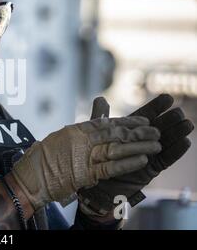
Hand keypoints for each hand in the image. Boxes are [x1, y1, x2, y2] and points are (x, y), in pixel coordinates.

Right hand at [11, 117, 160, 210]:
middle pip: (115, 133)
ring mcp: (83, 155)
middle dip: (136, 132)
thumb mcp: (59, 140)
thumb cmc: (40, 160)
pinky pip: (111, 167)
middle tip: (154, 131)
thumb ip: (77, 136)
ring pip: (116, 148)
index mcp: (75, 130)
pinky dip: (127, 163)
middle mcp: (80, 139)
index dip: (126, 122)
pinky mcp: (85, 173)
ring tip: (155, 144)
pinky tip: (141, 160)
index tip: (142, 121)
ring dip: (138, 146)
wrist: (29, 178)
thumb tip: (92, 132)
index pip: (106, 123)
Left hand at [78, 94, 193, 214]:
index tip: (168, 98)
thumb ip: (100, 118)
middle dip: (169, 119)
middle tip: (179, 112)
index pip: (145, 116)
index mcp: (130, 130)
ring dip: (177, 133)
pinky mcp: (152, 168)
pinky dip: (176, 151)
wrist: (96, 185)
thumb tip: (100, 98)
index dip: (156, 107)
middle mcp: (141, 141)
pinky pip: (166, 159)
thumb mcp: (96, 135)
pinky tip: (185, 142)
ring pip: (166, 141)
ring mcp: (148, 154)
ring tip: (187, 124)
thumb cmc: (96, 159)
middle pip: (159, 127)